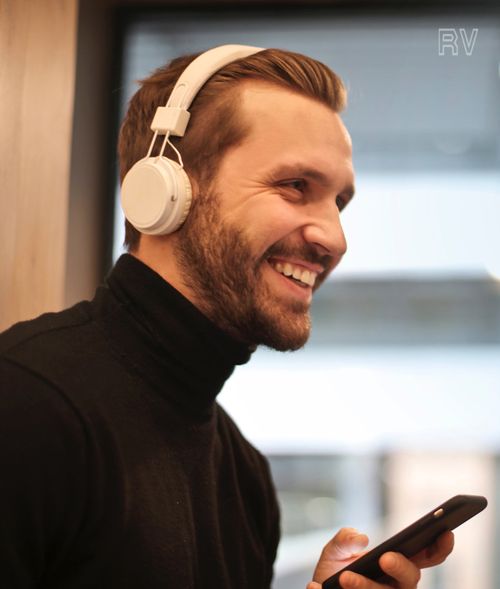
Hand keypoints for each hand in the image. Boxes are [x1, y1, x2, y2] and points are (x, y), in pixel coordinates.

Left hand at [306, 527, 453, 588]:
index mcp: (396, 566)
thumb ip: (344, 538)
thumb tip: (361, 539)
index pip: (425, 557)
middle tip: (384, 557)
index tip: (445, 533)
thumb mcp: (335, 551)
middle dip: (401, 567)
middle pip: (411, 580)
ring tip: (345, 577)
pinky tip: (316, 587)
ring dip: (366, 587)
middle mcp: (395, 587)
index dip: (439, 547)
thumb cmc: (333, 574)